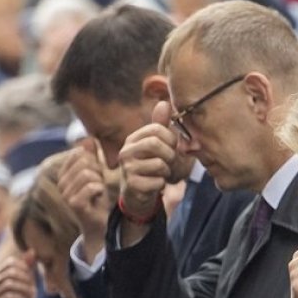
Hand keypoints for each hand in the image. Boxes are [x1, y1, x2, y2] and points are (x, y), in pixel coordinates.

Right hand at [0, 252, 36, 297]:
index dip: (23, 266)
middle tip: (32, 286)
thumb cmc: (25, 297)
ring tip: (30, 293)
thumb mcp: (30, 280)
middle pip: (9, 272)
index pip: (10, 262)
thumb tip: (32, 250)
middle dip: (24, 278)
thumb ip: (29, 266)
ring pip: (8, 283)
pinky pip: (8, 296)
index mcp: (1, 273)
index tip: (31, 276)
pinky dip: (19, 297)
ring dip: (23, 288)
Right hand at [58, 138, 110, 262]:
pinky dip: (100, 190)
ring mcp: (65, 194)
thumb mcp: (95, 173)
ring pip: (88, 174)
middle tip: (98, 184)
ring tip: (97, 191)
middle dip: (97, 171)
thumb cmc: (97, 197)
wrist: (99, 223)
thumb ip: (91, 157)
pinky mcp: (74, 203)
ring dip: (99, 182)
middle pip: (84, 162)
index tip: (96, 174)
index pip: (79, 153)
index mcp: (63, 173)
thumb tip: (88, 140)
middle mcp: (60, 183)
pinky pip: (92, 186)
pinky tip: (98, 198)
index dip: (93, 161)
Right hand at [117, 102, 177, 242]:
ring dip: (167, 171)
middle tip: (170, 163)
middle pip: (156, 144)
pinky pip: (158, 182)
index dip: (171, 138)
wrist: (137, 195)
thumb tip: (163, 102)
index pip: (157, 129)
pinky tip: (155, 185)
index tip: (172, 148)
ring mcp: (127, 168)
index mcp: (133, 138)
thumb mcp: (156, 145)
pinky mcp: (131, 184)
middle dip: (170, 155)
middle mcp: (126, 151)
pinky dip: (162, 184)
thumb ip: (160, 125)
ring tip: (161, 174)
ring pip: (159, 164)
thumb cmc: (150, 167)